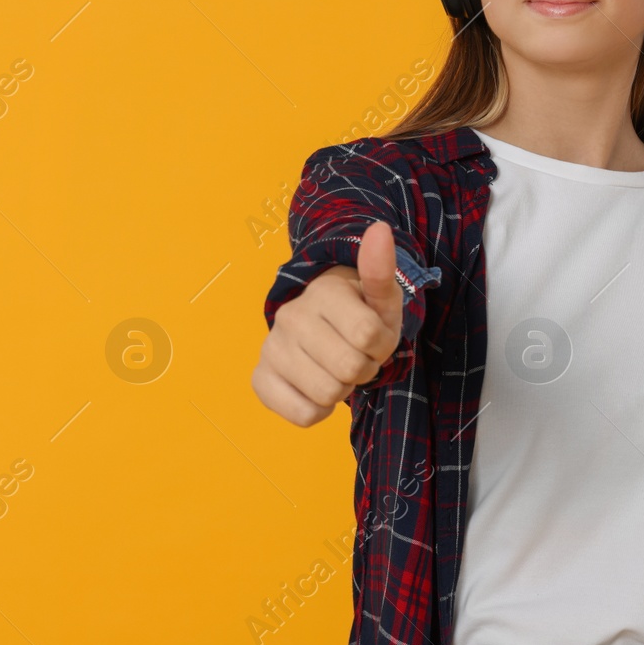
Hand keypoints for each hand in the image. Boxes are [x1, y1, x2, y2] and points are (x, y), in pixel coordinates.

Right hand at [252, 220, 404, 426]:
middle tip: (355, 354)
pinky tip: (316, 387)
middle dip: (363, 369)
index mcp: (323, 292)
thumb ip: (382, 269)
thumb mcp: (381, 298)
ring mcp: (272, 347)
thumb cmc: (359, 315)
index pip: (369, 336)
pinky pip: (304, 415)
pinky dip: (319, 410)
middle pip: (349, 369)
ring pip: (328, 395)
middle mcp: (290, 316)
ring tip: (336, 368)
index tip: (373, 337)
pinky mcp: (261, 378)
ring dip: (343, 389)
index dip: (382, 345)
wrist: (322, 329)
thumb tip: (380, 229)